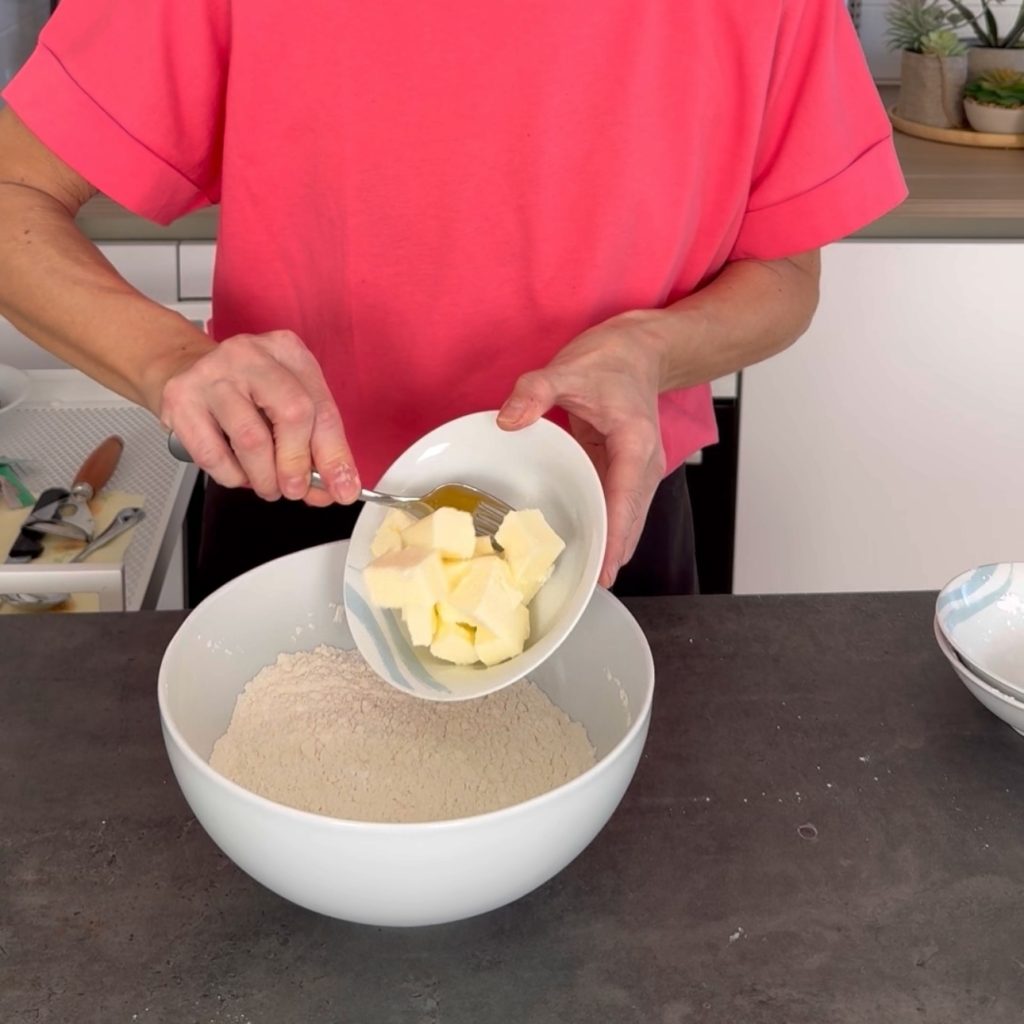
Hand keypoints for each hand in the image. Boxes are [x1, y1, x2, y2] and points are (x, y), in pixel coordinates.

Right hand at [157, 330, 359, 505]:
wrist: (183, 368)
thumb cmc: (243, 389)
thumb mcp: (285, 403)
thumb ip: (313, 445)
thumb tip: (333, 486)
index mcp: (287, 351)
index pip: (323, 409)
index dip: (335, 456)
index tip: (342, 488)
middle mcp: (251, 355)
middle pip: (292, 415)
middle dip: (297, 464)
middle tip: (295, 489)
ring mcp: (212, 374)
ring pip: (252, 440)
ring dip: (265, 477)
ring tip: (267, 486)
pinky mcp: (180, 399)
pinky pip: (213, 453)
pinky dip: (232, 476)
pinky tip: (238, 473)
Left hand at [497, 312, 667, 587]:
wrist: (640, 351)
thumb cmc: (613, 360)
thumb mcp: (569, 368)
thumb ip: (535, 392)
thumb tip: (508, 420)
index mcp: (636, 444)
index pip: (625, 499)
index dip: (615, 537)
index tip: (605, 571)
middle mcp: (643, 466)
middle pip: (629, 522)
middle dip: (610, 556)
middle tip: (583, 590)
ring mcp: (634, 473)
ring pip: (624, 521)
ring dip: (607, 548)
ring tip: (581, 582)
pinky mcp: (622, 474)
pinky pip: (613, 509)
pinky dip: (602, 530)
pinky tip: (581, 549)